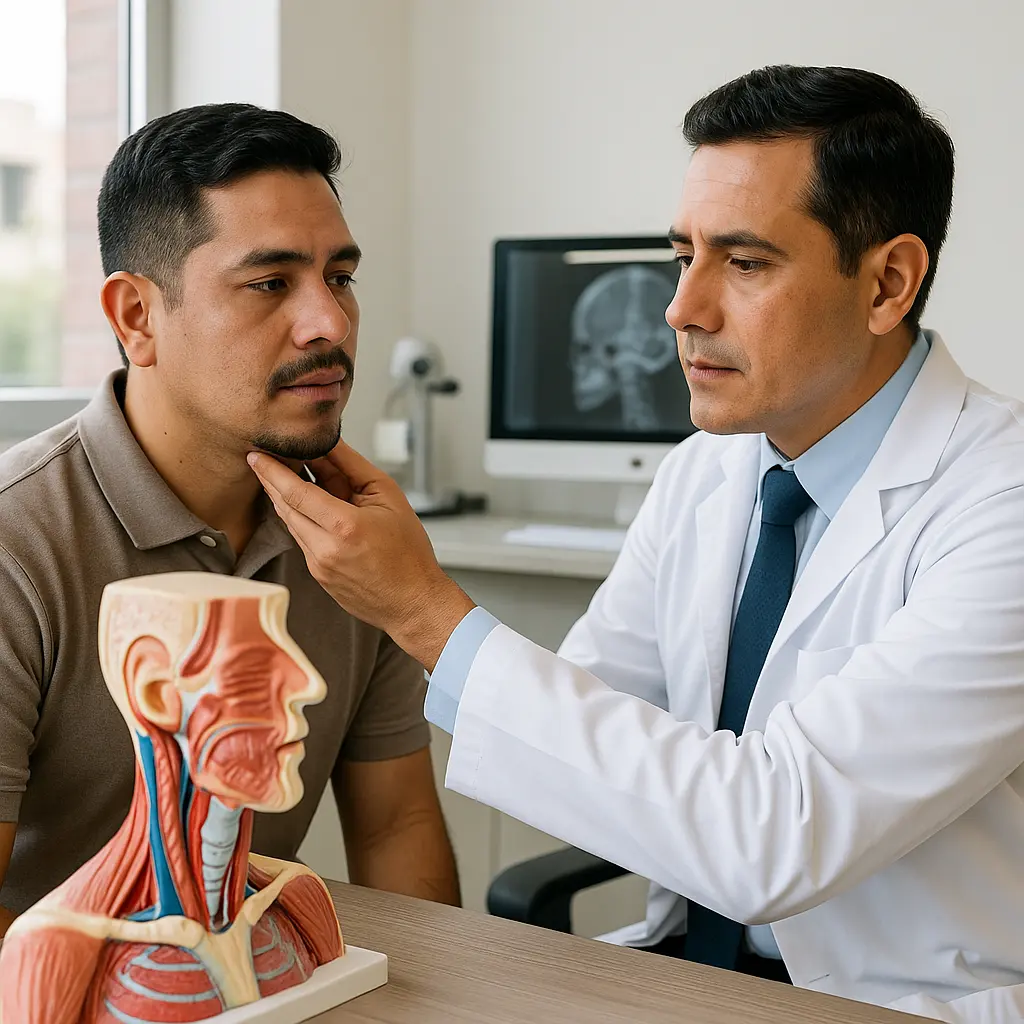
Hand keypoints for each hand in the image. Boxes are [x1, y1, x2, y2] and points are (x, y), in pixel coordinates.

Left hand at [247, 443, 474, 670]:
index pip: (295, 492)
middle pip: (285, 508)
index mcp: (345, 527)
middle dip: (271, 481)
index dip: (272, 471)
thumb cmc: (409, 552)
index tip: (257, 455)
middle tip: (262, 459)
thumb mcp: (388, 496)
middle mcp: (325, 549)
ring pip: (291, 524)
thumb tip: (328, 443)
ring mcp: (318, 567)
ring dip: (285, 500)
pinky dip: (301, 520)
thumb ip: (353, 467)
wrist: (413, 602)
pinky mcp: (317, 576)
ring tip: (285, 478)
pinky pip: (302, 541)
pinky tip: (310, 508)